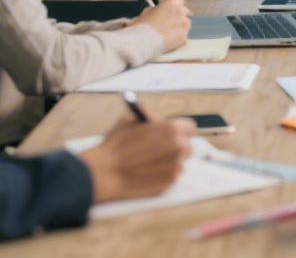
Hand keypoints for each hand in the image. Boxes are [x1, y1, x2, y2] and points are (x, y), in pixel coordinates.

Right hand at [80, 106, 195, 202]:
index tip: (174, 135)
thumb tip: (157, 117)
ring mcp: (176, 165)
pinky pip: (174, 175)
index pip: (190, 128)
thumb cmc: (115, 145)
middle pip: (187, 146)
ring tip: (150, 163)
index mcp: (171, 128)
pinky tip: (148, 173)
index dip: (181, 131)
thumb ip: (148, 116)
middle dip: (176, 147)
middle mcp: (179, 146)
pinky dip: (165, 174)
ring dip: (170, 161)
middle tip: (161, 151)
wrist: (105, 173)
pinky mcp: (171, 181)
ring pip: (180, 161)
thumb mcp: (130, 120)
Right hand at [135, 0, 191, 50]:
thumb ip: (157, 9)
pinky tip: (172, 40)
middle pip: (185, 12)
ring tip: (171, 32)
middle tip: (170, 21)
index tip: (167, 9)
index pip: (179, 1)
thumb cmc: (143, 24)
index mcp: (173, 3)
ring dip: (181, 25)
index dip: (172, 5)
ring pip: (186, 24)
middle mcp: (181, 12)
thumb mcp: (147, 11)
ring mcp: (184, 25)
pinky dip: (179, 37)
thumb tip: (158, 11)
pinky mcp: (185, 37)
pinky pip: (184, 35)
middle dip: (179, 15)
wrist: (144, 41)